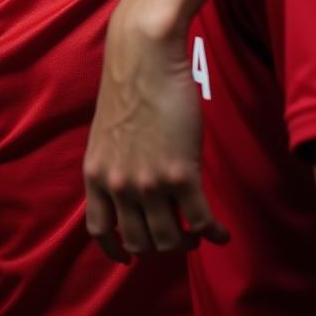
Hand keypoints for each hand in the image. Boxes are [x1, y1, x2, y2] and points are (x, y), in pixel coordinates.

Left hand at [83, 0, 228, 261]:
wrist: (143, 58)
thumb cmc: (128, 88)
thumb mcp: (106, 135)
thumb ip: (115, 166)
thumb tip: (131, 192)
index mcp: (94, 172)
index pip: (99, 230)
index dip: (115, 250)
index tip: (129, 257)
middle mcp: (117, 184)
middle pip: (140, 242)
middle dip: (159, 245)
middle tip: (177, 235)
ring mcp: (148, 184)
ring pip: (170, 240)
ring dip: (187, 242)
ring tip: (199, 232)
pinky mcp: (180, 175)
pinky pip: (200, 222)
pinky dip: (213, 233)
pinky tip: (221, 233)